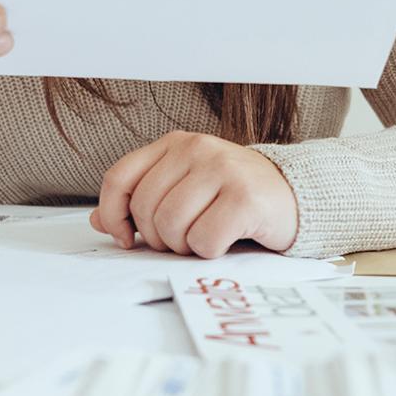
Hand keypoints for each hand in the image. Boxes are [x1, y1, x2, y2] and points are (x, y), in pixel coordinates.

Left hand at [92, 130, 300, 257]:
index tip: (126, 237)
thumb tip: (99, 220)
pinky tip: (226, 239)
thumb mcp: (185, 191)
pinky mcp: (244, 197)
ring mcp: (222, 169)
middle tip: (183, 239)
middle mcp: (196, 149)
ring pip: (171, 226)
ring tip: (205, 237)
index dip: (114, 215)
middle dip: (158, 238)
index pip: (119, 178)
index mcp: (175, 144)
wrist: (295, 199)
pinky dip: (210, 251)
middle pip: (145, 210)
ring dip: (185, 246)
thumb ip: (142, 201)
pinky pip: (204, 241)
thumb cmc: (234, 199)